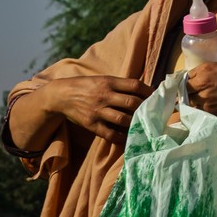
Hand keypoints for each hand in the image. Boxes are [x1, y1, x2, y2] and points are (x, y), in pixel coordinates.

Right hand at [37, 75, 152, 144]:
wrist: (60, 95)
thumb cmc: (86, 86)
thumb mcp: (103, 79)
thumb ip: (121, 85)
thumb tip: (145, 90)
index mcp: (109, 82)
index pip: (135, 86)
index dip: (149, 91)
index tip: (156, 96)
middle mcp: (104, 96)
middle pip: (132, 103)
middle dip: (145, 108)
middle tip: (153, 113)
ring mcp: (98, 111)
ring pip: (123, 120)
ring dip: (136, 123)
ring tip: (144, 125)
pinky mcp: (91, 124)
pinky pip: (110, 134)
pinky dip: (122, 137)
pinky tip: (130, 136)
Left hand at [186, 62, 216, 118]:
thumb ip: (216, 66)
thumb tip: (213, 64)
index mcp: (205, 70)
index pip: (187, 76)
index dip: (190, 80)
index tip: (193, 83)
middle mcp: (201, 85)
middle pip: (184, 90)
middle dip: (188, 91)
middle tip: (194, 92)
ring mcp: (204, 100)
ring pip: (190, 102)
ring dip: (193, 101)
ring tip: (201, 100)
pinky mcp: (210, 112)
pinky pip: (198, 110)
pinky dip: (200, 109)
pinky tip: (208, 107)